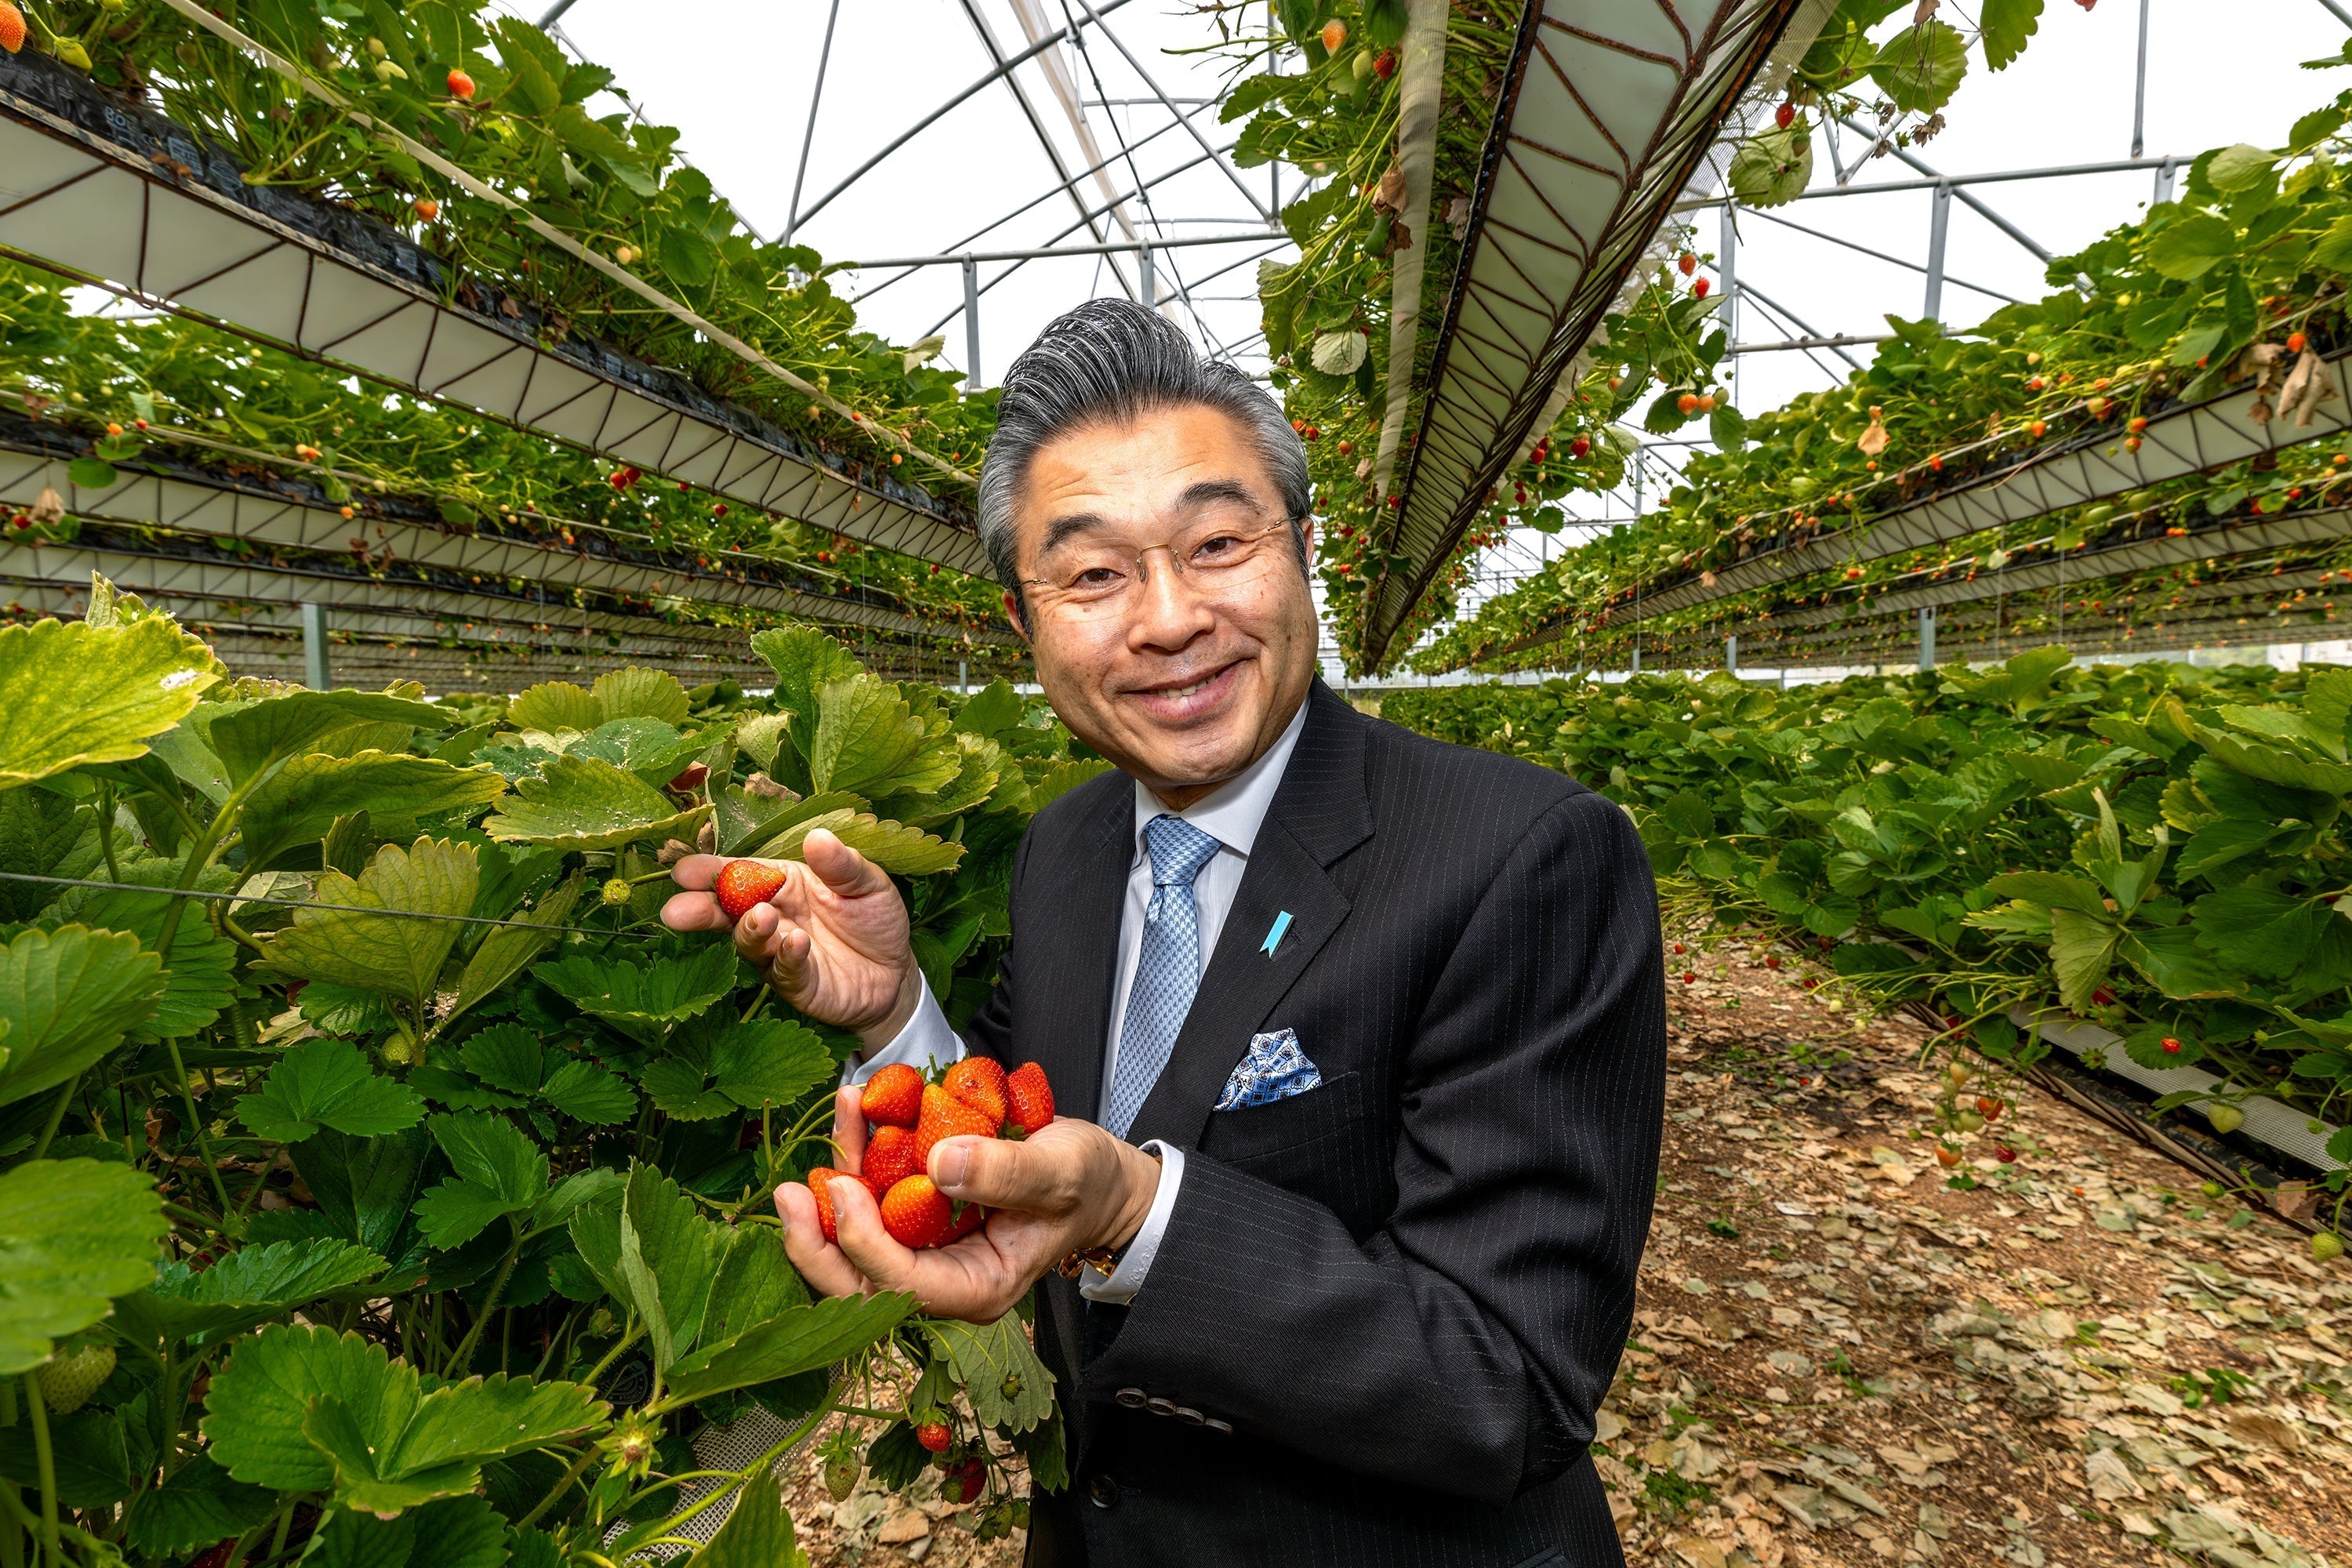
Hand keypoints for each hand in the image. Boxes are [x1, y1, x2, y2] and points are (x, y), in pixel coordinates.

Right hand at [661, 829, 921, 1044]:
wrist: (896, 973)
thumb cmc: (874, 919)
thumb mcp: (867, 883)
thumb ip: (841, 864)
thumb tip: (816, 836)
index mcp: (783, 883)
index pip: (740, 873)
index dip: (710, 871)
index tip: (683, 871)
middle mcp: (773, 916)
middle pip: (728, 912)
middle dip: (701, 910)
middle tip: (678, 911)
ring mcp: (779, 953)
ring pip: (751, 942)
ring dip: (750, 929)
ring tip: (760, 916)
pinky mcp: (797, 983)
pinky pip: (785, 970)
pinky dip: (788, 956)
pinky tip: (795, 943)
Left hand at [774, 1093, 1161, 1323]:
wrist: (1098, 1179)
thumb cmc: (1087, 1182)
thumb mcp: (1060, 1171)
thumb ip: (1006, 1173)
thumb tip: (940, 1163)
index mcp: (976, 1288)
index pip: (902, 1285)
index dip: (863, 1244)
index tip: (842, 1190)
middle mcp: (940, 1277)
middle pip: (860, 1281)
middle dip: (816, 1241)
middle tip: (786, 1194)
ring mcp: (925, 1247)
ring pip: (856, 1235)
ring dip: (832, 1184)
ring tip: (833, 1118)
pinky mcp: (916, 1215)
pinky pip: (873, 1196)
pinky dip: (858, 1156)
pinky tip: (855, 1109)